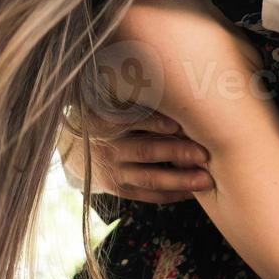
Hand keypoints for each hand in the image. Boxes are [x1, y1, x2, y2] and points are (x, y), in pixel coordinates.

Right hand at [58, 112, 212, 203]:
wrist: (71, 149)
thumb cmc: (102, 117)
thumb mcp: (107, 102)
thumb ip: (134, 97)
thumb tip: (172, 83)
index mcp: (106, 122)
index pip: (132, 121)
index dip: (155, 122)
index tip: (178, 123)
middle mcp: (109, 148)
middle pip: (145, 151)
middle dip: (176, 153)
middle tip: (204, 153)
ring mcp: (113, 171)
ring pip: (150, 178)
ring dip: (180, 180)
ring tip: (206, 181)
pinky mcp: (118, 189)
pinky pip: (148, 195)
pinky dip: (171, 195)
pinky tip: (192, 192)